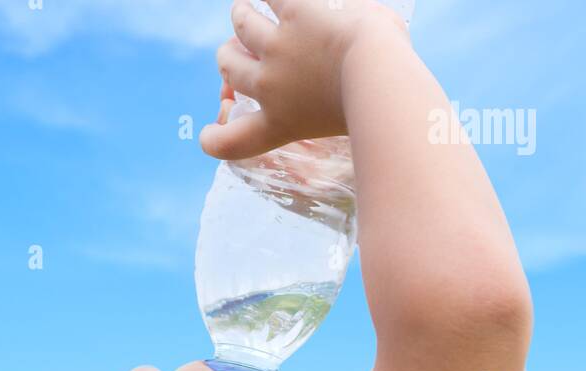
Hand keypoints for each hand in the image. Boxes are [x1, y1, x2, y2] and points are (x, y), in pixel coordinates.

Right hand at [200, 0, 406, 160]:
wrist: (375, 76)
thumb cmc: (376, 108)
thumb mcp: (348, 122)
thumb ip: (342, 110)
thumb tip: (351, 97)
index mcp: (280, 123)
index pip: (233, 142)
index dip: (215, 139)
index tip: (209, 137)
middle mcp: (270, 86)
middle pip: (229, 70)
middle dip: (229, 57)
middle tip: (237, 48)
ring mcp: (277, 47)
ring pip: (243, 24)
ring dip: (243, 15)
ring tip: (245, 8)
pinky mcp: (294, 11)